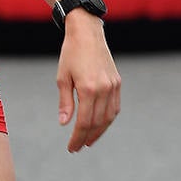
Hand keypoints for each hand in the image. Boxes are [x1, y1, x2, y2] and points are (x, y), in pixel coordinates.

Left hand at [56, 14, 120, 151]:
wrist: (87, 33)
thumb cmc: (70, 53)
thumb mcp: (62, 78)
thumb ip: (65, 102)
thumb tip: (65, 124)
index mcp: (88, 89)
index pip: (84, 122)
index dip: (77, 137)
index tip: (71, 147)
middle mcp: (104, 89)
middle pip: (97, 123)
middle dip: (87, 137)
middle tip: (78, 147)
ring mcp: (113, 86)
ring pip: (109, 117)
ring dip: (99, 131)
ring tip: (89, 140)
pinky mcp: (117, 82)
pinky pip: (115, 106)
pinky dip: (108, 118)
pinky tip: (100, 124)